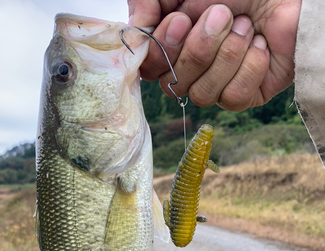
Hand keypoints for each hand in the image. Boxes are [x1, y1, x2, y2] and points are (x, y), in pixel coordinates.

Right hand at [128, 0, 301, 110]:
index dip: (163, 52)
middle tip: (222, 15)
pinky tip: (259, 47)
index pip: (151, 70)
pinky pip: (232, 98)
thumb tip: (134, 29)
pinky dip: (249, 67)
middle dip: (200, 48)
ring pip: (203, 95)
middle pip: (175, 86)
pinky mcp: (244, 97)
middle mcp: (192, 70)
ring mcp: (217, 87)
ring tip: (246, 27)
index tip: (181, 21)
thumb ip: (149, 2)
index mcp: (175, 46)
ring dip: (228, 54)